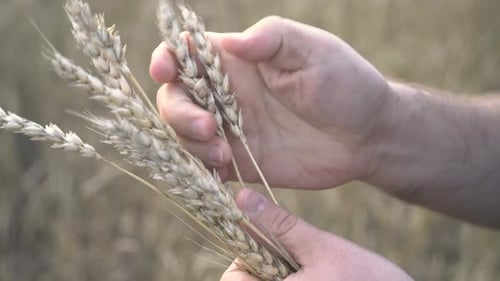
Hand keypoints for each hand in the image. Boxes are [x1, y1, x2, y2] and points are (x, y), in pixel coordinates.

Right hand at [151, 16, 392, 188]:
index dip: (166, 59)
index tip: (165, 71)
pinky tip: (218, 172)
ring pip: (183, 135)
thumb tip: (231, 41)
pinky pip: (205, 167)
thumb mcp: (314, 49)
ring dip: (191, 145)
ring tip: (224, 153)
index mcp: (238, 60)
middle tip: (208, 127)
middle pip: (175, 98)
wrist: (367, 136)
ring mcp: (231, 130)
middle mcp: (226, 94)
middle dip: (178, 112)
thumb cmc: (346, 83)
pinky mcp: (240, 162)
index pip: (186, 54)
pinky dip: (200, 170)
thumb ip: (272, 38)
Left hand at [220, 189, 412, 280]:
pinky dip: (295, 278)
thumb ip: (279, 225)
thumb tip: (241, 197)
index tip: (270, 242)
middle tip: (298, 254)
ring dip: (282, 270)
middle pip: (249, 280)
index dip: (245, 255)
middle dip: (266, 262)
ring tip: (315, 266)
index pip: (232, 276)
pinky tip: (320, 275)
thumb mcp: (321, 247)